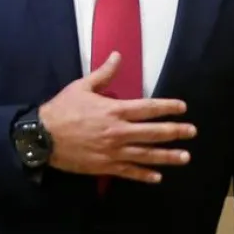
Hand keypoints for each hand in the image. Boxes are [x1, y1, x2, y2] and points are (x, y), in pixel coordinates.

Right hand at [38, 51, 194, 182]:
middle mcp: (118, 132)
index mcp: (114, 110)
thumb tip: (117, 55)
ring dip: (167, 156)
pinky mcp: (104, 166)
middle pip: (153, 132)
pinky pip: (129, 172)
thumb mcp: (82, 87)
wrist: (41, 137)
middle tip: (192, 132)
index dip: (167, 107)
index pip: (148, 108)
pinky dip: (144, 175)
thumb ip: (104, 74)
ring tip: (185, 157)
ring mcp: (113, 151)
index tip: (182, 108)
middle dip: (175, 132)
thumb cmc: (62, 110)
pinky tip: (157, 178)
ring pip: (146, 155)